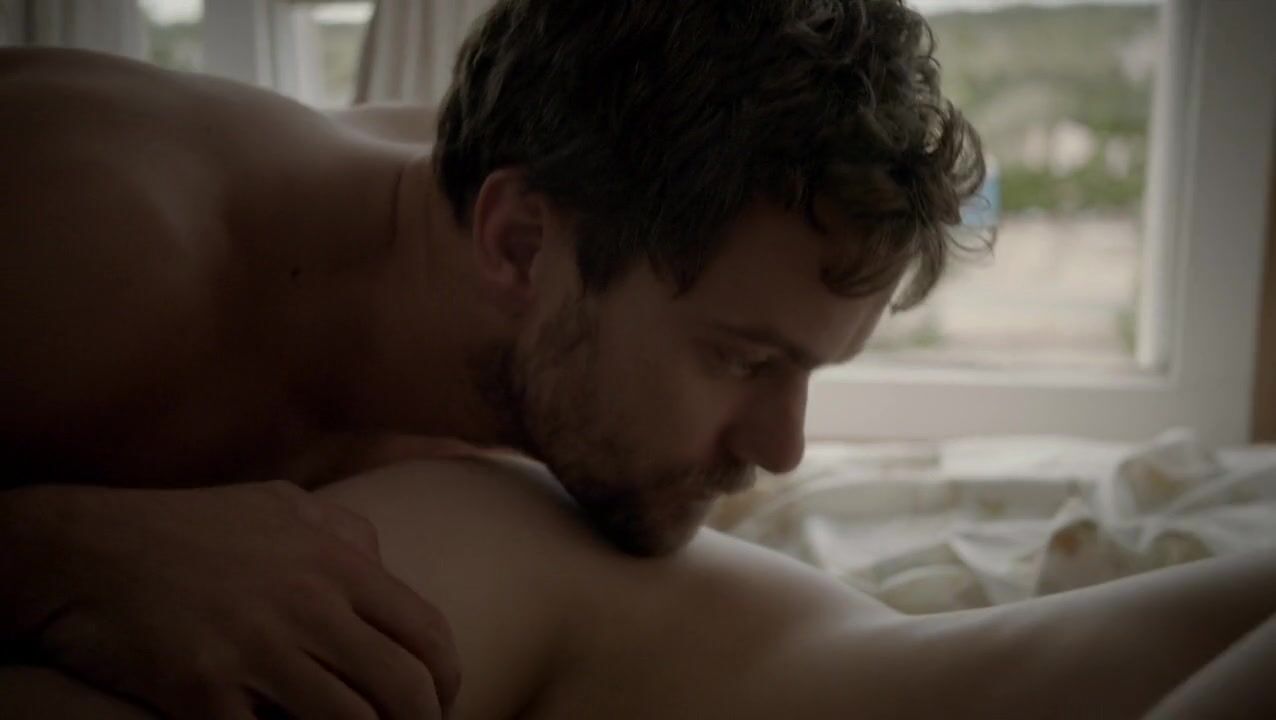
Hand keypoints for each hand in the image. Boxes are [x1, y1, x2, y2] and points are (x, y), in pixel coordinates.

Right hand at [0, 480, 460, 718]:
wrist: (82, 546)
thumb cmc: (185, 526)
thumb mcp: (278, 504)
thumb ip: (340, 532)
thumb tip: (379, 561)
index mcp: (336, 563)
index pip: (427, 633)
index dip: (446, 681)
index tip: (439, 707)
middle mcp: (308, 604)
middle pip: (402, 689)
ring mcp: (257, 647)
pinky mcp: (202, 688)